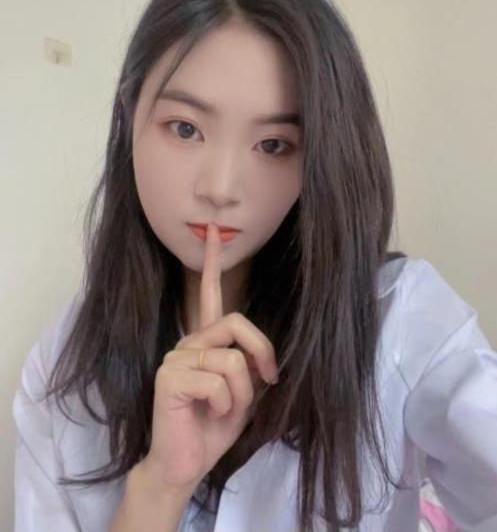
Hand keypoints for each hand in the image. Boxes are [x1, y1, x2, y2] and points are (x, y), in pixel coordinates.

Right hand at [140, 222, 278, 496]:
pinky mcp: (170, 377)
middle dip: (261, 352)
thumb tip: (262, 357)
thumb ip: (250, 365)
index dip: (212, 261)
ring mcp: (177, 357)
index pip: (209, 293)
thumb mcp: (244, 394)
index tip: (215, 229)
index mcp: (205, 342)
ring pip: (232, 359)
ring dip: (242, 393)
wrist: (184, 465)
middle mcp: (188, 342)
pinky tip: (209, 415)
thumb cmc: (213, 428)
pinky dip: (226, 404)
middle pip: (236, 322)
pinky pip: (217, 381)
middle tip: (269, 379)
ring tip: (225, 411)